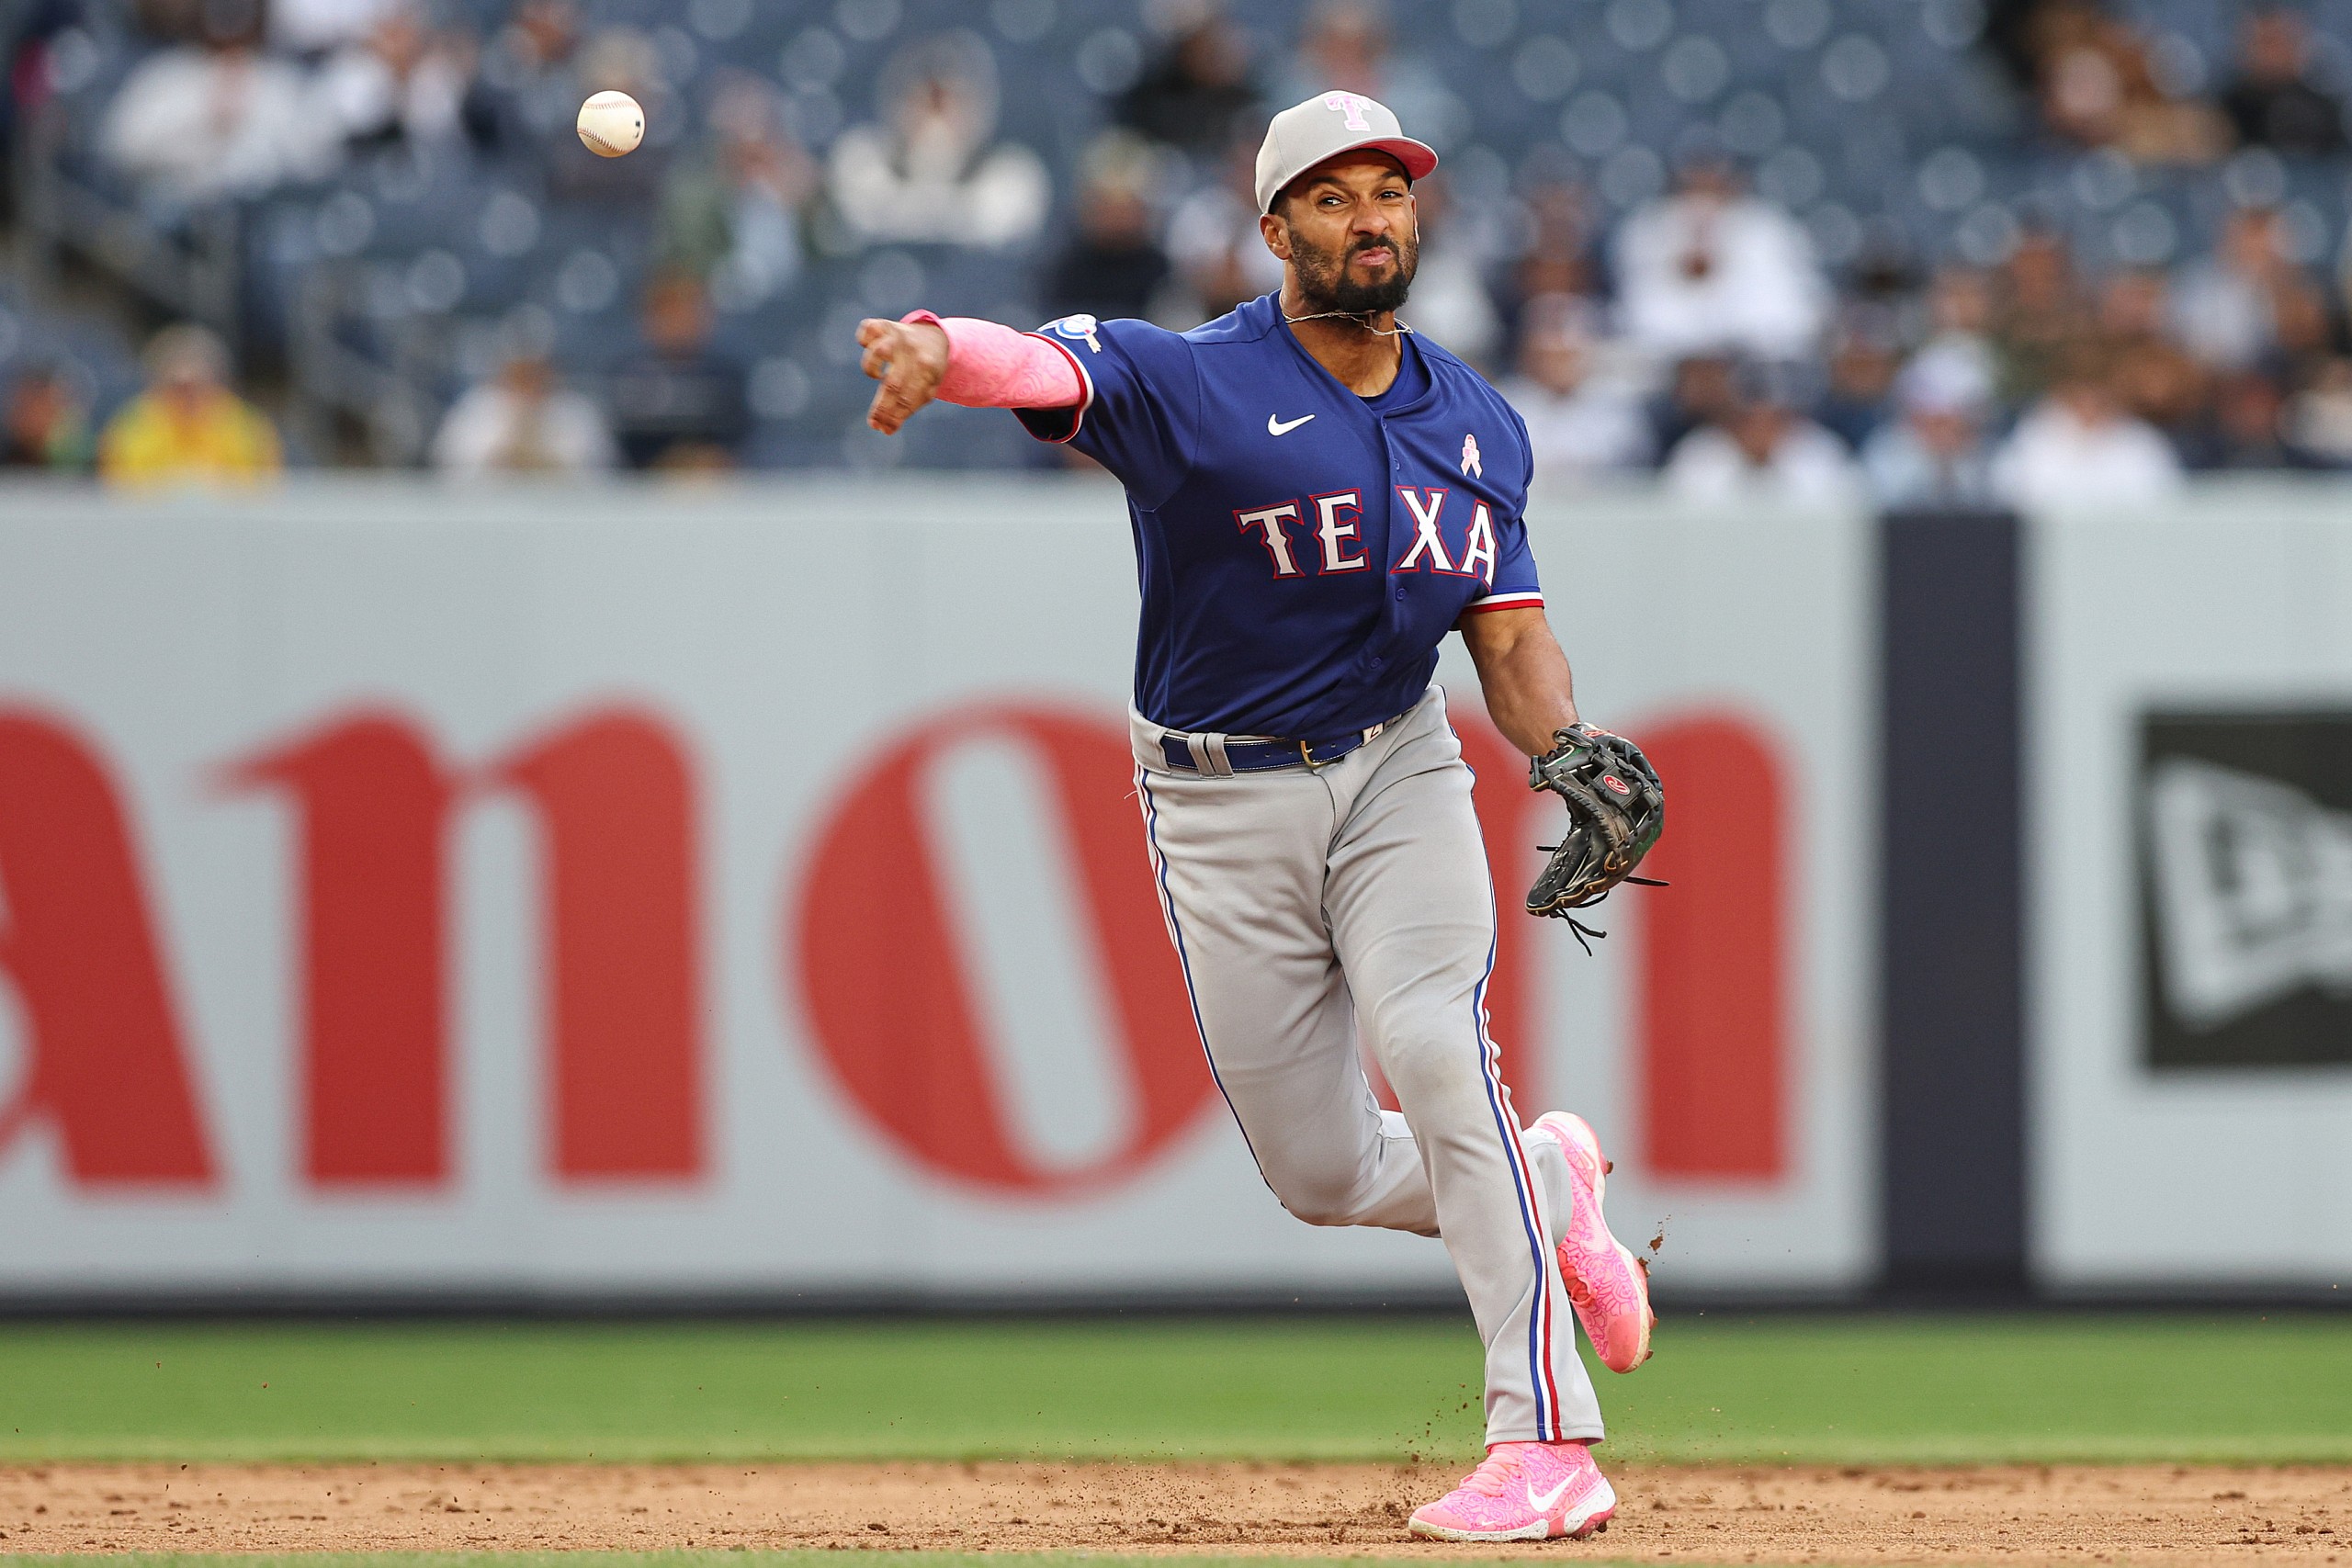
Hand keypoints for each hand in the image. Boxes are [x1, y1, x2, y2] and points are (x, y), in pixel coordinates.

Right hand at [857, 317, 948, 434]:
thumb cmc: (926, 372)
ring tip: (877, 375)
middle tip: (874, 423)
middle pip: (893, 384)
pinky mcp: (883, 325)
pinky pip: (867, 329)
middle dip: (882, 407)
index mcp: (928, 369)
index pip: (908, 398)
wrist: (935, 338)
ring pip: (879, 351)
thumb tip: (885, 430)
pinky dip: (863, 339)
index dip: (894, 416)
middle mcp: (913, 351)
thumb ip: (907, 408)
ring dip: (872, 368)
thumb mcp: (926, 389)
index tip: (884, 429)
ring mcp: (897, 335)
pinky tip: (869, 348)